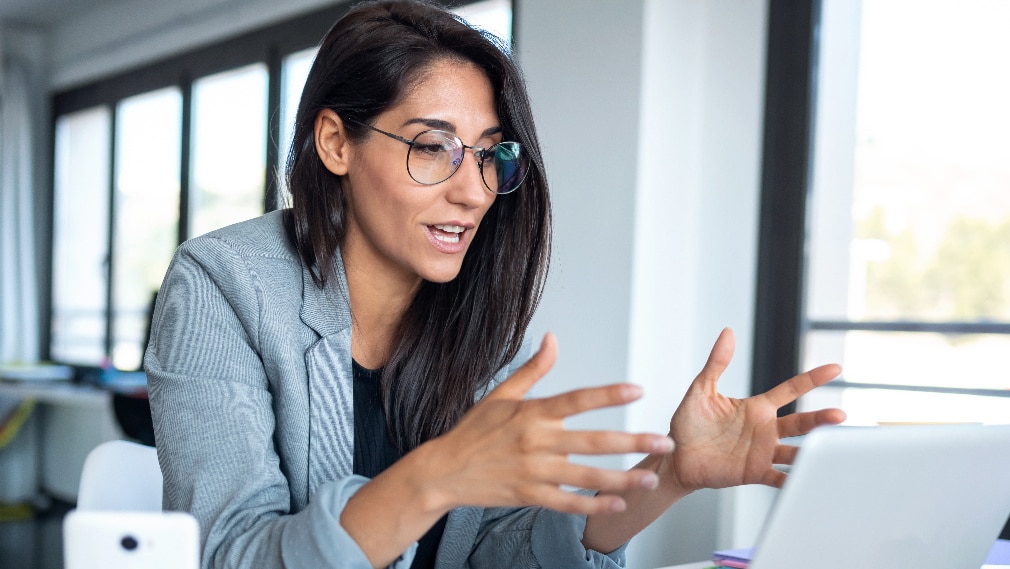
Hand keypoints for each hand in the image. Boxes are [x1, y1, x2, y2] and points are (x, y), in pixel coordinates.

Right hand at [418, 332, 674, 514]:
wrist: (443, 471)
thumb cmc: (473, 432)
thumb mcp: (500, 395)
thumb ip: (533, 370)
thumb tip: (552, 339)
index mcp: (532, 413)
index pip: (577, 400)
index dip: (608, 395)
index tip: (637, 391)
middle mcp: (536, 442)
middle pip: (593, 441)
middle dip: (632, 442)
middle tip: (663, 442)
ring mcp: (534, 472)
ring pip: (586, 477)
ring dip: (621, 479)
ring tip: (648, 478)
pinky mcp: (530, 496)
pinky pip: (568, 503)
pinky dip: (593, 506)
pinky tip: (616, 504)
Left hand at [667, 328, 845, 490]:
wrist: (677, 457)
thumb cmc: (689, 425)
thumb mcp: (702, 390)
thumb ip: (716, 363)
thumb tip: (727, 332)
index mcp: (757, 408)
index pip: (791, 390)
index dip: (812, 379)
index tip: (835, 368)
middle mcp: (765, 430)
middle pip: (801, 423)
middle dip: (821, 419)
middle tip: (840, 416)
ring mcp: (762, 452)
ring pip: (795, 452)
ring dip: (812, 452)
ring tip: (830, 452)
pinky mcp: (754, 472)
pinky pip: (778, 478)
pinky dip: (793, 480)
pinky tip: (805, 480)